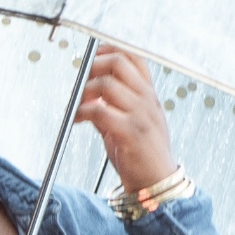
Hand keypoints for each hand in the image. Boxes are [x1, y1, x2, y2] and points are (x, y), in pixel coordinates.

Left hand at [76, 46, 178, 199]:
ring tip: (77, 104)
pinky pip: (99, 110)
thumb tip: (88, 90)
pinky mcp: (130, 133)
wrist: (157, 184)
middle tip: (81, 80)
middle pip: (119, 62)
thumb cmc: (142, 154)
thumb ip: (114, 104)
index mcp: (149, 95)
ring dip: (84, 91)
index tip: (92, 57)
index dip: (110, 49)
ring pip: (107, 84)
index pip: (134, 55)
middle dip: (93, 66)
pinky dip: (82, 111)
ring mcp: (140, 115)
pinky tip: (76, 119)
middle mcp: (147, 100)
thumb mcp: (133, 121)